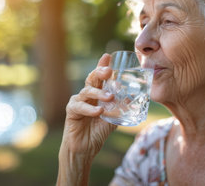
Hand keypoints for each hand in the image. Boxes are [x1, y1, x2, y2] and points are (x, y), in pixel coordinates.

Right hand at [57, 54, 116, 185]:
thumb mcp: (113, 119)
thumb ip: (120, 109)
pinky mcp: (71, 111)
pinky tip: (99, 111)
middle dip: (100, 72)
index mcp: (96, 93)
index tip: (108, 56)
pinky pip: (80, 107)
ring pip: (87, 91)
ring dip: (99, 93)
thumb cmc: (97, 131)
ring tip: (110, 97)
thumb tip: (133, 100)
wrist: (85, 148)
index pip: (100, 77)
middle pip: (92, 78)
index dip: (102, 65)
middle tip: (109, 71)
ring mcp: (78, 101)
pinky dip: (91, 109)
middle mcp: (86, 94)